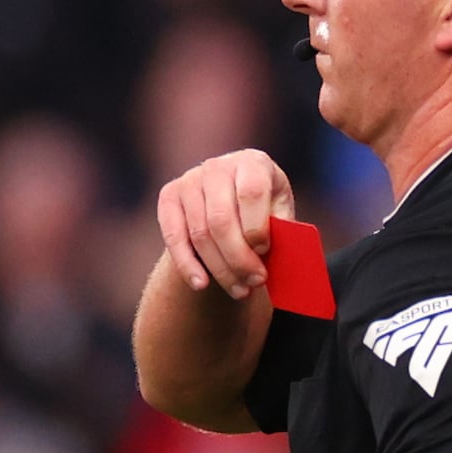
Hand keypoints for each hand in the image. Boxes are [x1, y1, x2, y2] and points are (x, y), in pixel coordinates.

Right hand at [154, 148, 295, 303]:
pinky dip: (187, 265)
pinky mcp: (169, 196)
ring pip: (200, 234)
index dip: (256, 227)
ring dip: (219, 268)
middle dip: (238, 257)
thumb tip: (282, 260)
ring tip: (239, 290)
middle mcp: (218, 166)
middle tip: (254, 282)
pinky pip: (173, 237)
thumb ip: (281, 231)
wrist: (232, 200)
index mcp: (253, 162)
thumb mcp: (279, 214)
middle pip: (221, 219)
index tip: (264, 252)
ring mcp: (190, 180)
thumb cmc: (263, 211)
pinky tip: (201, 284)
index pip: (251, 193)